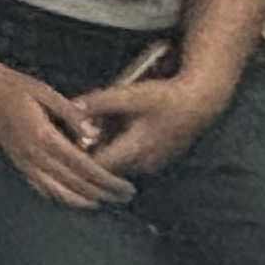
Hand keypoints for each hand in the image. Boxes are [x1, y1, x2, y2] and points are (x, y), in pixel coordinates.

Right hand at [0, 65, 135, 208]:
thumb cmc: (14, 85)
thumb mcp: (47, 92)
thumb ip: (72, 115)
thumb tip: (95, 135)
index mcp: (43, 136)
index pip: (83, 166)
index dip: (106, 179)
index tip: (125, 185)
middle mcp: (33, 154)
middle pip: (74, 183)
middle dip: (102, 193)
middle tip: (124, 197)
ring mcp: (23, 161)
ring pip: (57, 191)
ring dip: (81, 200)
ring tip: (102, 202)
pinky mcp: (16, 162)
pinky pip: (39, 187)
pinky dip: (57, 196)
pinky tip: (69, 198)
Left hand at [77, 71, 225, 185]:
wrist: (199, 103)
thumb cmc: (164, 98)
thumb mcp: (128, 95)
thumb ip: (99, 102)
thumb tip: (72, 107)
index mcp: (135, 150)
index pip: (99, 166)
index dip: (80, 158)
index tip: (65, 145)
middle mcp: (144, 164)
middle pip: (108, 168)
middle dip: (90, 156)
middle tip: (72, 139)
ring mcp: (154, 164)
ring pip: (120, 166)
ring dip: (106, 155)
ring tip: (91, 136)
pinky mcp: (159, 161)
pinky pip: (132, 163)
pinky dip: (120, 153)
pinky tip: (113, 136)